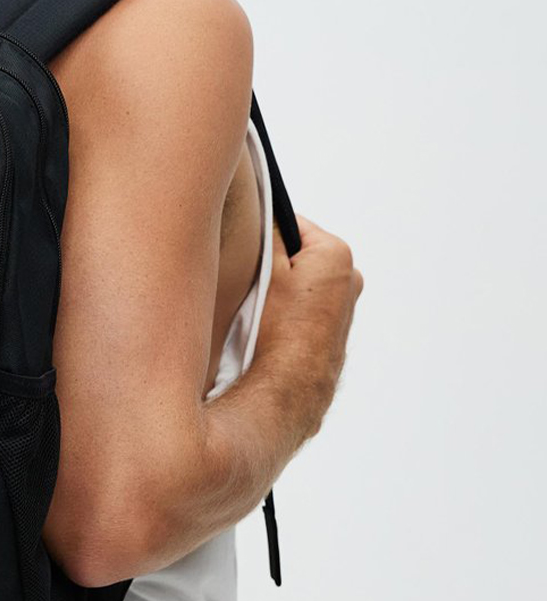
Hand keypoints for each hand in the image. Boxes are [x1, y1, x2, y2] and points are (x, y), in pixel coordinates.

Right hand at [254, 213, 363, 438]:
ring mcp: (345, 308)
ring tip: (262, 311)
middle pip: (300, 255)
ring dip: (281, 291)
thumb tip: (269, 212)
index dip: (265, 235)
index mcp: (336, 254)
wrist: (288, 388)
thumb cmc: (277, 329)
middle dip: (276, 265)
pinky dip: (290, 314)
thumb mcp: (266, 269)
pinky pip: (306, 310)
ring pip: (302, 284)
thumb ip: (270, 232)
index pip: (292, 224)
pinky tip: (273, 329)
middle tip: (253, 284)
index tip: (249, 251)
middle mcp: (350, 278)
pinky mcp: (336, 332)